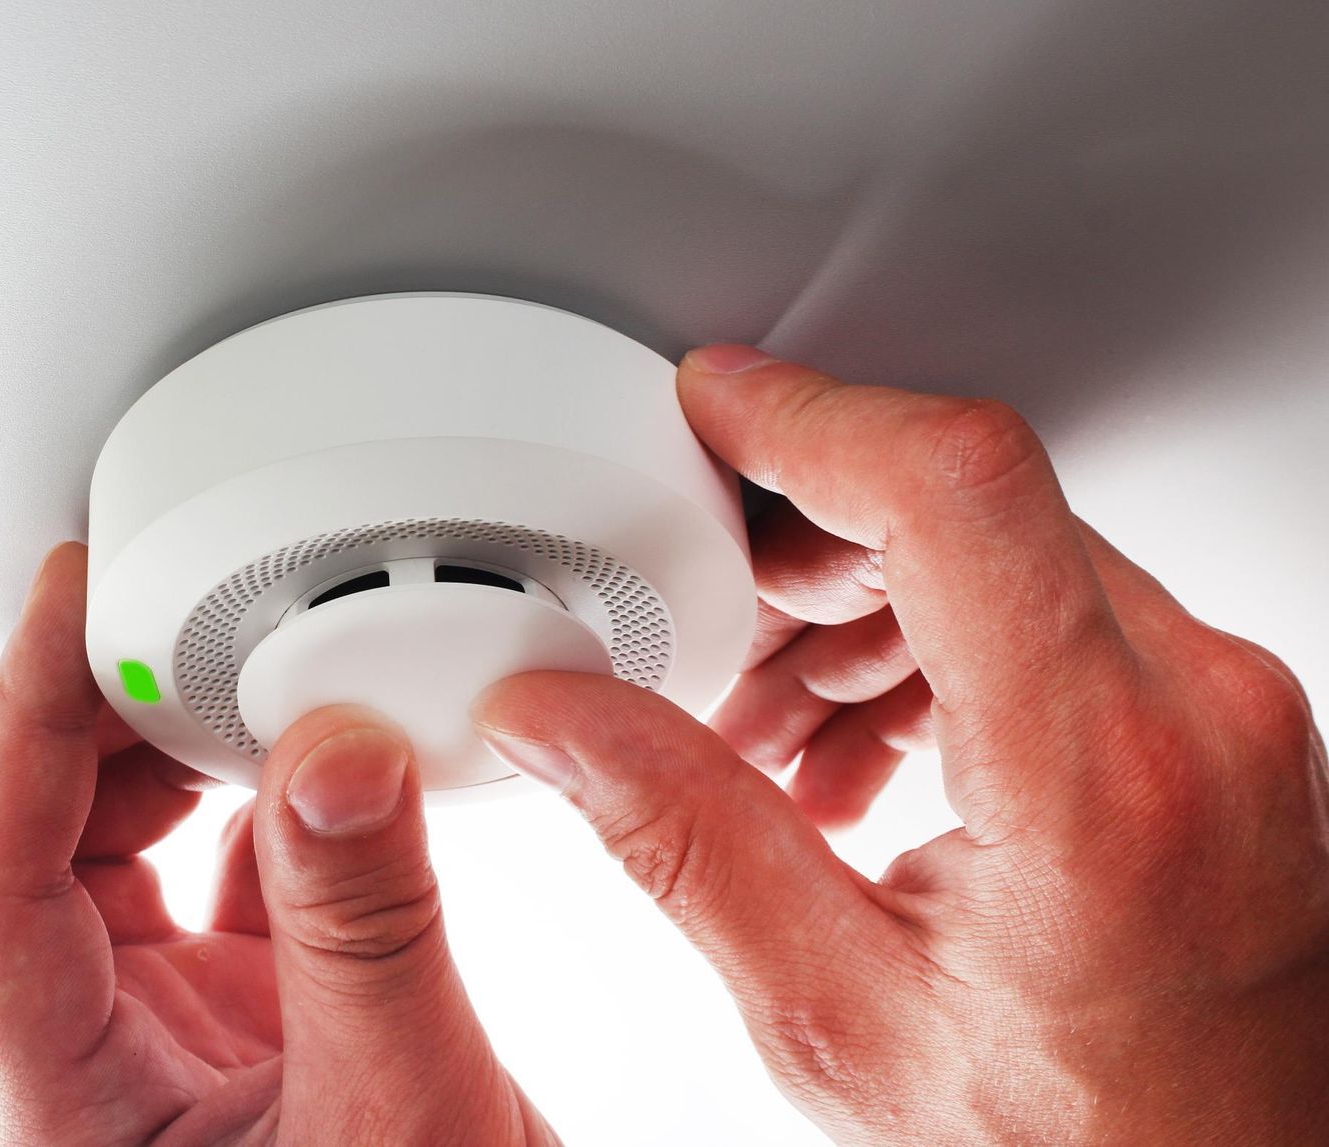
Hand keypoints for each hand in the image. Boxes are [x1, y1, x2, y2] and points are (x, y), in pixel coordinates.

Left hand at [0, 545, 554, 1145]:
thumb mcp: (405, 1117)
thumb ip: (365, 934)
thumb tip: (334, 750)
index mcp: (63, 1108)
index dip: (16, 715)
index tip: (73, 598)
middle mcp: (74, 1065)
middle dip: (54, 718)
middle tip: (142, 616)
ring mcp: (140, 1041)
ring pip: (70, 855)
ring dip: (132, 752)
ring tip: (220, 679)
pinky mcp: (215, 1021)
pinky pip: (184, 874)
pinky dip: (226, 795)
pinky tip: (290, 762)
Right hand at [474, 347, 1328, 1143]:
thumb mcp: (837, 1013)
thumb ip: (683, 842)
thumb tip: (561, 717)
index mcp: (1096, 778)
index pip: (954, 488)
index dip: (809, 417)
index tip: (712, 409)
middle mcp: (1192, 714)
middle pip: (969, 507)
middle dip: (805, 544)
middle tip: (711, 623)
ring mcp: (1222, 712)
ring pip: (1009, 554)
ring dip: (862, 604)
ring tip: (771, 723)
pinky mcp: (1219, 727)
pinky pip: (1060, 618)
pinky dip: (938, 647)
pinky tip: (857, 747)